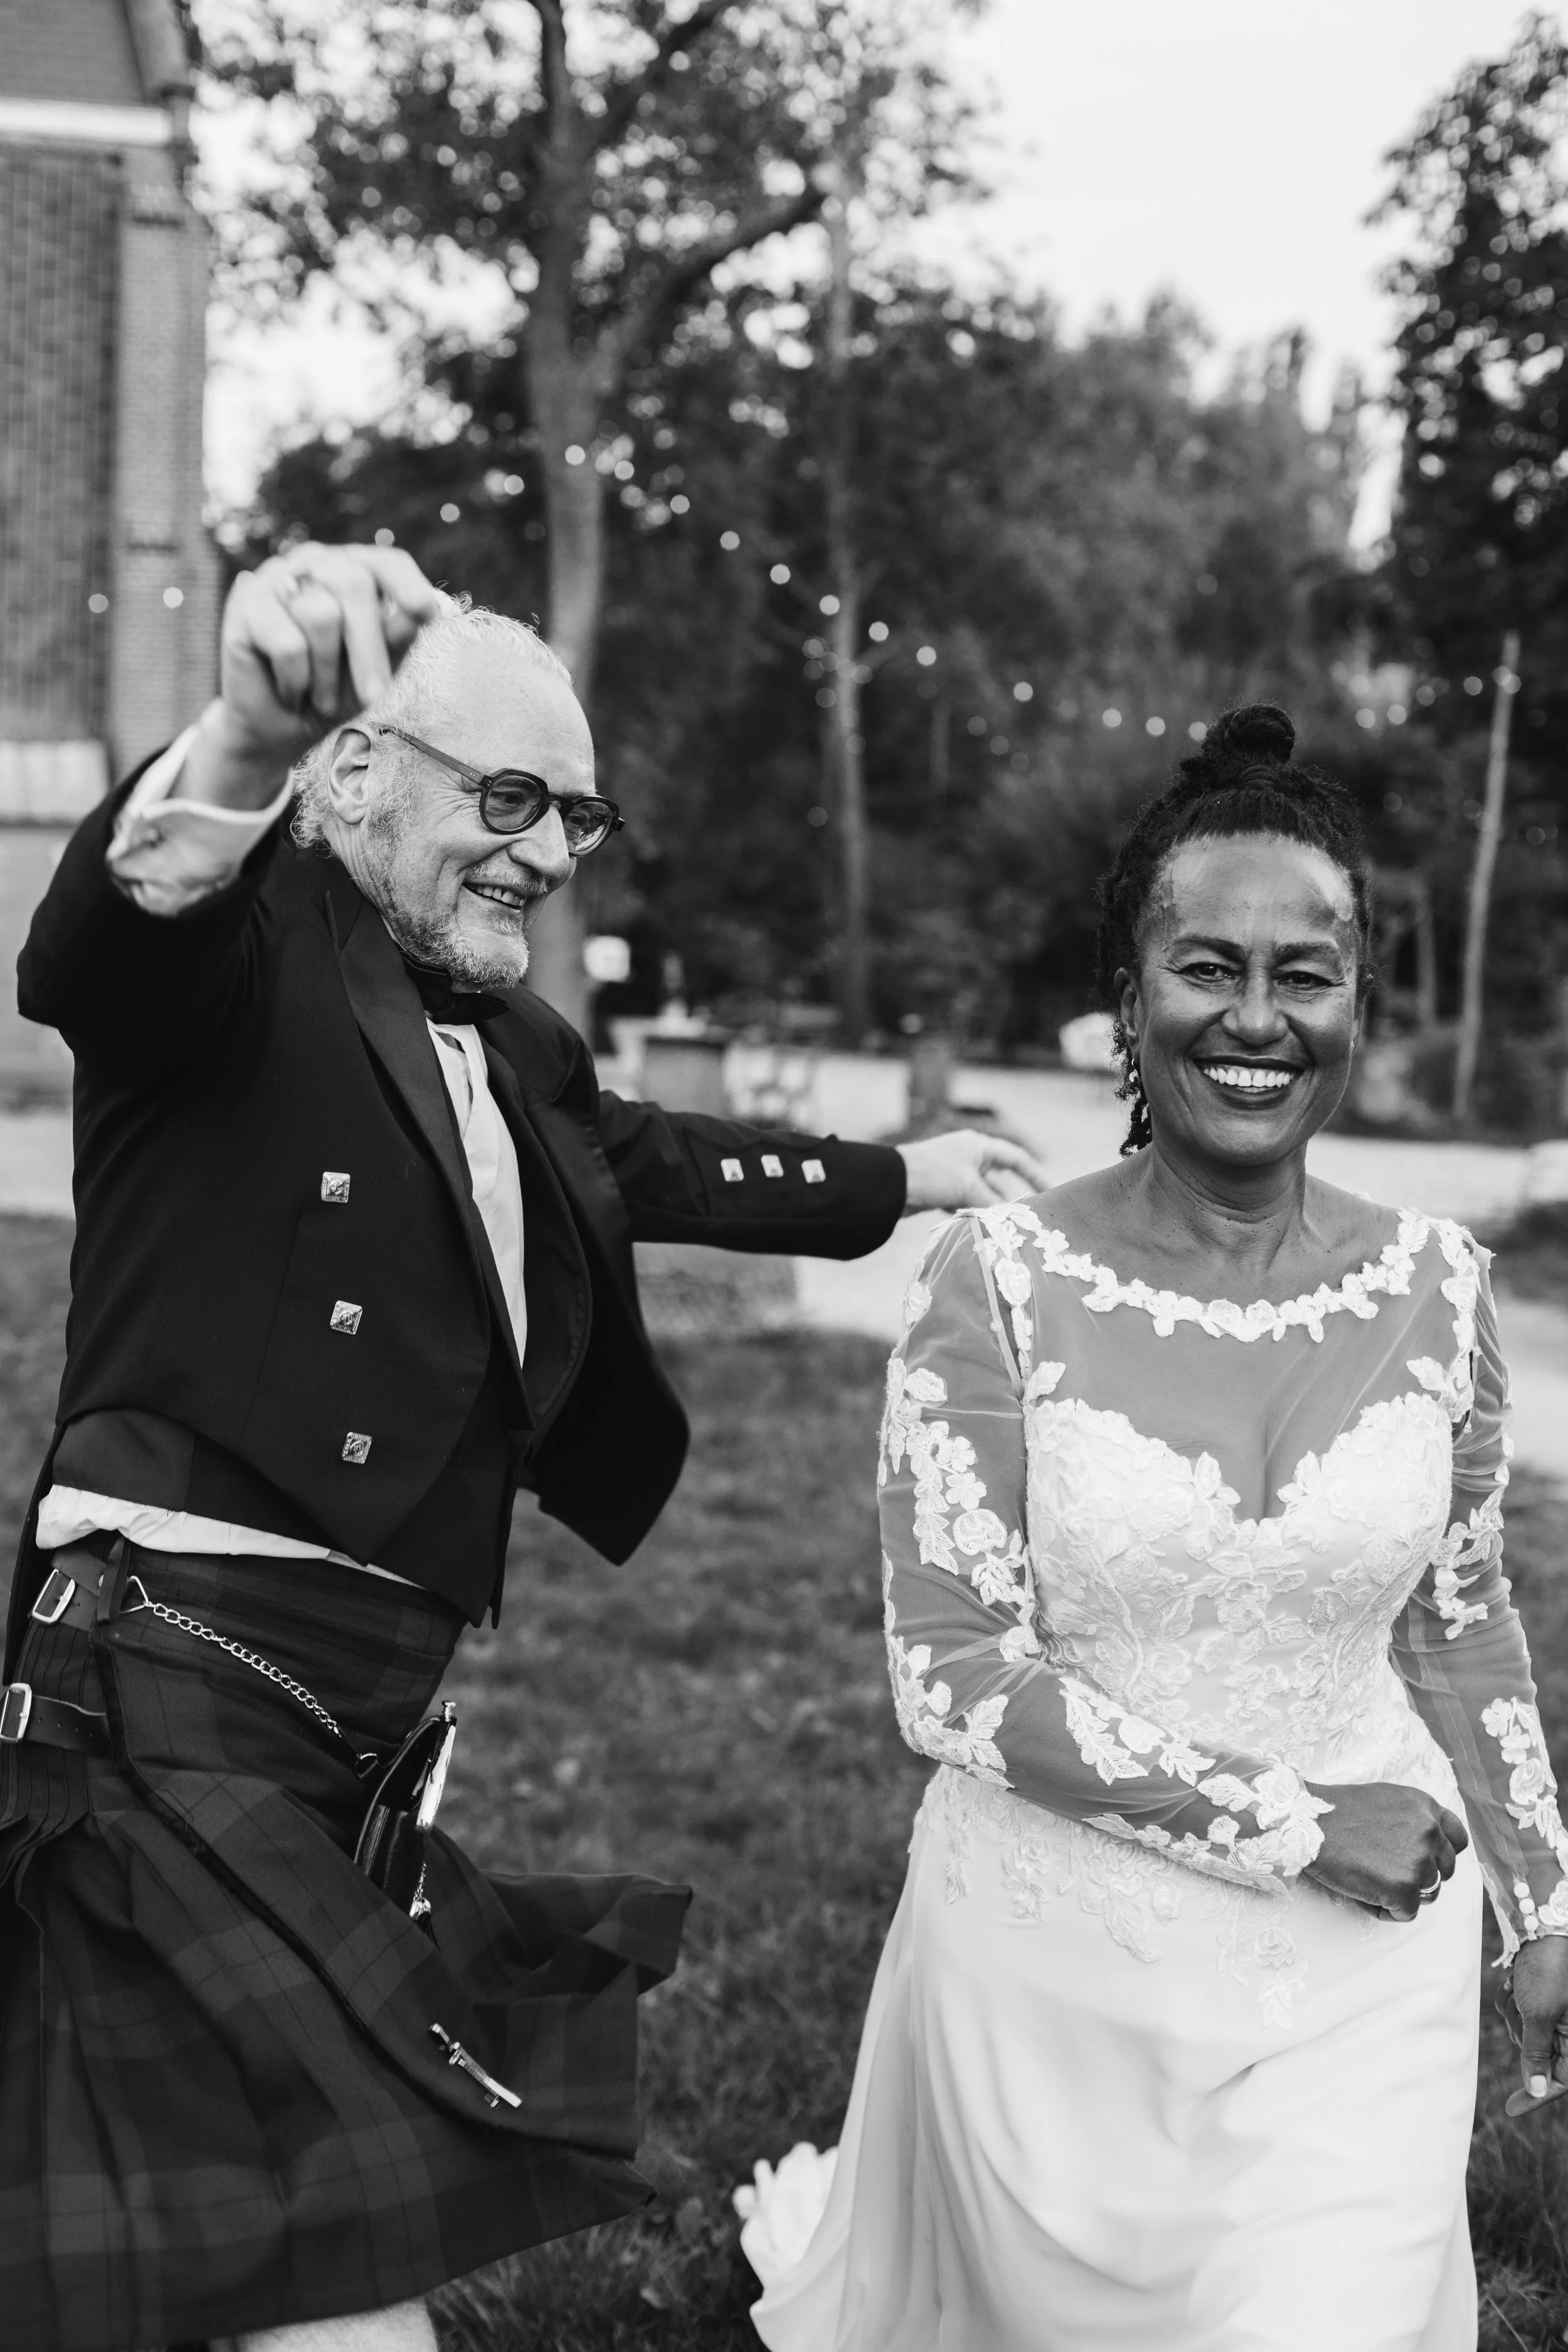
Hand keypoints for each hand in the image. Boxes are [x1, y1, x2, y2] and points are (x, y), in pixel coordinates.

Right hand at [183, 543, 443, 809]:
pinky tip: (288, 689)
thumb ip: (395, 640)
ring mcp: (275, 577)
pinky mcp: (245, 603)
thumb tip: (420, 612)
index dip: (408, 584)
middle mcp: (313, 564)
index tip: (427, 614)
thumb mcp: (375, 671)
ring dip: (327, 673)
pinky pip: (288, 643)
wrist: (277, 729)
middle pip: (354, 585)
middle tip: (375, 698)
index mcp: (351, 570)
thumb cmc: (332, 693)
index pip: (386, 561)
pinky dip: (295, 680)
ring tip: (319, 694)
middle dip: (369, 651)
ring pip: (321, 614)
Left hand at [897, 1129, 1046, 1213]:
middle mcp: (969, 1156)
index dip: (1035, 1175)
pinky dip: (974, 1214)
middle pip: (1000, 1178)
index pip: (1016, 1158)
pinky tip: (982, 1229)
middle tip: (1028, 1217)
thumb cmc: (932, 1175)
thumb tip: (1012, 1218)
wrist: (890, 1184)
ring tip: (1007, 1228)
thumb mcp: (969, 1188)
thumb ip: (993, 1203)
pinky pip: (966, 1202)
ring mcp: (954, 1173)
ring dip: (992, 1209)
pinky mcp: (941, 1190)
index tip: (1051, 1191)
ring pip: (982, 1193)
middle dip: (1012, 1198)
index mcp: (978, 1146)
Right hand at [1300, 1780, 1468, 1920]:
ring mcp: (1420, 1863)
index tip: (1425, 1859)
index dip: (1442, 1853)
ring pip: (1428, 1893)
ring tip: (1371, 1881)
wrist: (1309, 1823)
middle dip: (1421, 1875)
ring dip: (1404, 1893)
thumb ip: (1413, 1818)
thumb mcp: (1386, 1799)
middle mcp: (1430, 1833)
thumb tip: (1423, 1843)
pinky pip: (1406, 1913)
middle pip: (1444, 1870)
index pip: (1457, 1839)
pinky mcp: (1405, 1890)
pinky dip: (1387, 1909)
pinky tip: (1364, 1892)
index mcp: (1426, 1808)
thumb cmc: (1337, 1810)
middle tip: (1388, 1872)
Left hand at [1500, 1937, 1567, 2116]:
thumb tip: (1536, 2088)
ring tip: (1521, 1989)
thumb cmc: (1550, 1969)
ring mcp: (1554, 2015)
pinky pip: (1516, 2013)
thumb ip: (1538, 2052)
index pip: (1560, 2079)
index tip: (1511, 2109)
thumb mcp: (1541, 2012)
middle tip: (1522, 2004)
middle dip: (1522, 2032)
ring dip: (1515, 2013)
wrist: (1543, 1927)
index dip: (1537, 2095)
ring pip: (1522, 2033)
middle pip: (1536, 2055)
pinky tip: (1515, 1982)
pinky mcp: (1539, 2001)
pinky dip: (1510, 2000)